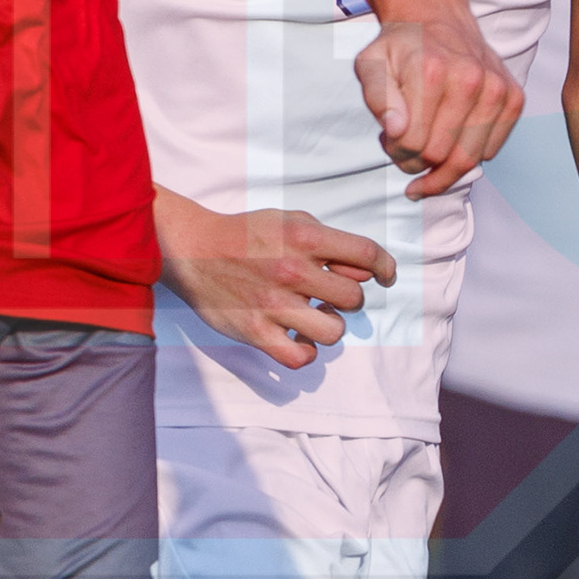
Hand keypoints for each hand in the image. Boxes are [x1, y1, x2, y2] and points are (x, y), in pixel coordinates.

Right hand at [160, 201, 395, 370]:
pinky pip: (300, 358)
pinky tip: (297, 338)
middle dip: (347, 297)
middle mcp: (292, 270)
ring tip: (312, 316)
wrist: (192, 250)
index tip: (385, 277)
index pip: (367, 254)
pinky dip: (305, 352)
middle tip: (328, 294)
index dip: (385, 267)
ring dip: (328, 325)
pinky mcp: (254, 331)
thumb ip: (329, 241)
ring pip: (333, 331)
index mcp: (304, 237)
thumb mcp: (290, 220)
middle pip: (354, 298)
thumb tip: (366, 270)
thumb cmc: (246, 235)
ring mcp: (273, 304)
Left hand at [354, 6, 521, 195]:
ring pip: (468, 160)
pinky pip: (490, 151)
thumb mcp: (370, 65)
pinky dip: (468, 152)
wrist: (437, 20)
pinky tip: (452, 136)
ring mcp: (496, 89)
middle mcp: (470, 78)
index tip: (389, 140)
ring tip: (427, 144)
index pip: (412, 143)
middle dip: (416, 161)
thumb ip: (376, 98)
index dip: (395, 151)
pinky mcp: (513, 98)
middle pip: (440, 156)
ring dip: (443, 165)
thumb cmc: (402, 47)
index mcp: (431, 70)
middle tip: (406, 143)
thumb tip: (396, 129)